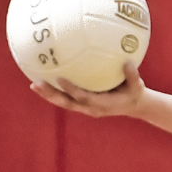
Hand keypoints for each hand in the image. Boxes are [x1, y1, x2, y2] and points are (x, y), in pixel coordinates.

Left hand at [30, 62, 146, 118]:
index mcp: (103, 105)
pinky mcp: (83, 104)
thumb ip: (132, 75)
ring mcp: (85, 107)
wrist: (134, 106)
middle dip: (52, 94)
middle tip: (37, 84)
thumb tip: (127, 62)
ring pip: (64, 103)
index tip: (60, 79)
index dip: (71, 90)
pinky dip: (55, 93)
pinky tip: (45, 83)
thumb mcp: (137, 85)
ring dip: (48, 95)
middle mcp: (91, 108)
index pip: (84, 98)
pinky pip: (67, 99)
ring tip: (34, 84)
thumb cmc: (135, 93)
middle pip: (67, 103)